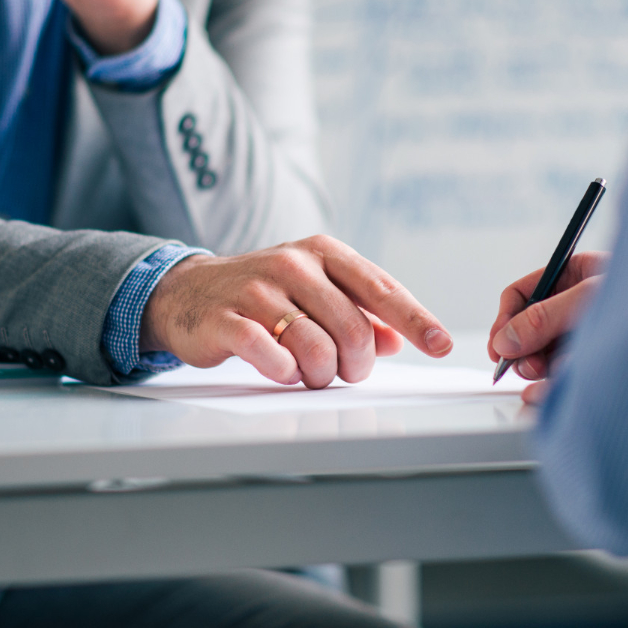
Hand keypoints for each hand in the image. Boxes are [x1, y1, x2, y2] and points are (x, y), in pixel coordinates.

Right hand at [141, 236, 453, 388]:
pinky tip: (282, 370)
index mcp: (322, 253)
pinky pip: (272, 357)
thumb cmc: (261, 293)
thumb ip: (358, 312)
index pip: (380, 286)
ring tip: (309, 373)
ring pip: (315, 347)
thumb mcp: (314, 290)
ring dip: (320, 374)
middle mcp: (293, 264)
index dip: (415, 318)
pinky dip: (285, 373)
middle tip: (346, 373)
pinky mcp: (227, 319)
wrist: (185, 292)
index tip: (441, 344)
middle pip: (352, 327)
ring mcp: (257, 290)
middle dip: (357, 363)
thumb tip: (398, 339)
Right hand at [489, 252, 608, 403]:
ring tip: (549, 378)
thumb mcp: (590, 299)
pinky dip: (557, 386)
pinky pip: (564, 377)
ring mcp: (585, 336)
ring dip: (541, 371)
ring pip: (544, 357)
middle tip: (526, 368)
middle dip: (522, 349)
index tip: (499, 347)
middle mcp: (576, 305)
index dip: (505, 319)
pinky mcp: (594, 364)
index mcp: (573, 275)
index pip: (523, 293)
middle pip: (527, 329)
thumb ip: (545, 316)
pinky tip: (559, 391)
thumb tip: (506, 339)